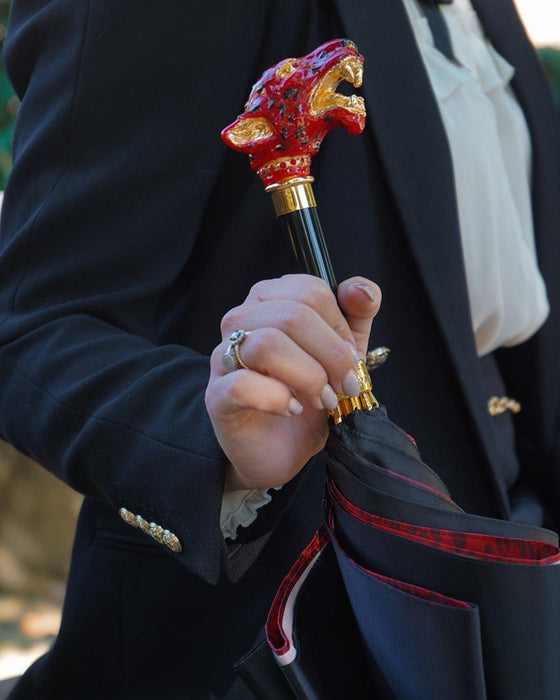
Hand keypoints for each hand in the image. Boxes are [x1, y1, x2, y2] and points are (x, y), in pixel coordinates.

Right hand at [205, 274, 380, 490]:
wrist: (281, 449)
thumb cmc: (307, 395)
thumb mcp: (343, 352)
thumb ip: (356, 316)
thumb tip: (361, 289)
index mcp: (269, 301)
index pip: (309, 291)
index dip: (339, 325)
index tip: (351, 357)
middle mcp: (240, 321)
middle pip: (292, 316)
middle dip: (332, 355)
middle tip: (345, 386)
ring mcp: (223, 358)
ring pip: (266, 344)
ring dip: (308, 377)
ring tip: (322, 399)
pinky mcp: (217, 396)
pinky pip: (242, 385)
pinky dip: (277, 398)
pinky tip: (293, 409)